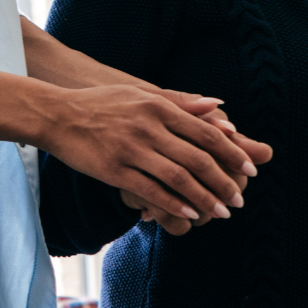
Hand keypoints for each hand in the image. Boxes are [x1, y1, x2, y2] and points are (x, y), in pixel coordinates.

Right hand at [40, 85, 267, 224]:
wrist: (57, 115)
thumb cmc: (101, 104)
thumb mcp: (141, 95)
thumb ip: (180, 102)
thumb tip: (219, 105)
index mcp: (158, 106)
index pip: (205, 131)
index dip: (231, 152)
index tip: (249, 169)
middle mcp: (148, 127)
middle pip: (197, 158)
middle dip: (224, 181)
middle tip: (239, 199)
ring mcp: (131, 149)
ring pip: (178, 178)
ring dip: (204, 197)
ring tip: (221, 212)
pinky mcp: (114, 170)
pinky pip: (149, 190)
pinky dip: (172, 203)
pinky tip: (188, 213)